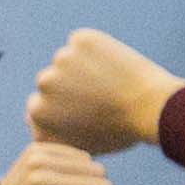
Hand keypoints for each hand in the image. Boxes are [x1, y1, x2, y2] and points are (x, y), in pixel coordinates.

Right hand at [25, 30, 184, 155]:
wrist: (152, 109)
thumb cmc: (119, 132)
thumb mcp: (79, 143)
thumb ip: (51, 132)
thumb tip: (31, 120)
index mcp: (37, 113)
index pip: (43, 104)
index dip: (67, 107)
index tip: (90, 111)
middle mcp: (43, 84)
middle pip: (53, 80)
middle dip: (72, 85)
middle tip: (103, 96)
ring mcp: (61, 60)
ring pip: (68, 60)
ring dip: (83, 66)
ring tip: (111, 81)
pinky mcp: (82, 41)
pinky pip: (83, 42)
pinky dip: (96, 48)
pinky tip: (115, 65)